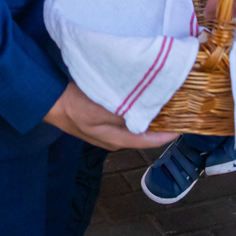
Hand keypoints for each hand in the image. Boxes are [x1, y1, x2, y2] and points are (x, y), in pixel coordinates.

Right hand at [44, 81, 176, 149]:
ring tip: (166, 99)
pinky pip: (127, 115)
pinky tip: (144, 95)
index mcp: (117, 140)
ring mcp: (109, 129)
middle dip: (162, 121)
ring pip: (137, 123)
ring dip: (151, 113)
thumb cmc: (74, 106)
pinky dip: (138, 107)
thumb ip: (124, 114)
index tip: (185, 124)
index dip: (169, 133)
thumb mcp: (101, 110)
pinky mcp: (104, 118)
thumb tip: (148, 114)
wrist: (50, 101)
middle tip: (179, 106)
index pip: (150, 140)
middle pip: (145, 132)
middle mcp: (116, 138)